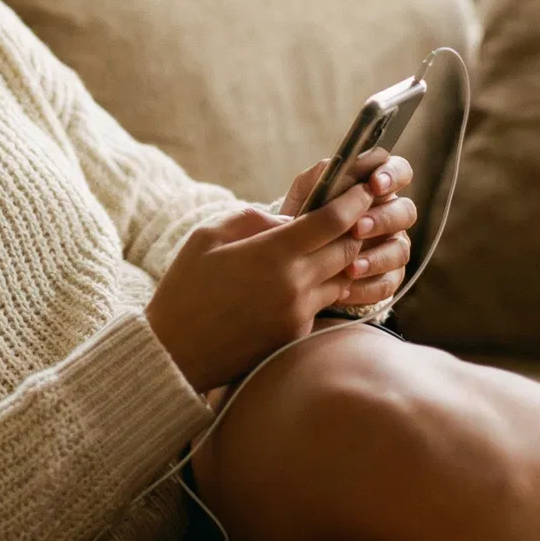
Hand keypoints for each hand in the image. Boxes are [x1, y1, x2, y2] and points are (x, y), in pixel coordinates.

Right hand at [145, 173, 396, 393]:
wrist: (175, 352)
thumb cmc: (185, 288)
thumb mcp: (207, 237)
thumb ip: (252, 218)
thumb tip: (289, 220)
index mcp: (272, 253)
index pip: (332, 221)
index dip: (354, 200)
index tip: (363, 188)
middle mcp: (294, 283)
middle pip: (348, 249)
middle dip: (355, 229)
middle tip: (354, 214)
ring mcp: (299, 313)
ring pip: (342, 278)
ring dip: (342, 261)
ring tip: (330, 246)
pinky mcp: (297, 334)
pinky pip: (324, 303)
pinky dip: (323, 286)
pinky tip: (306, 278)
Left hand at [277, 147, 415, 312]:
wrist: (292, 256)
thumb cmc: (304, 215)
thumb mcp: (306, 191)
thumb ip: (321, 175)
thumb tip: (337, 167)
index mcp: (376, 187)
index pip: (400, 171)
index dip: (393, 175)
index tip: (374, 184)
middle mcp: (390, 215)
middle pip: (406, 212)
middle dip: (383, 219)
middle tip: (357, 228)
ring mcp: (392, 247)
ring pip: (400, 250)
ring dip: (376, 258)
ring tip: (349, 267)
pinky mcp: (387, 277)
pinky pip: (388, 283)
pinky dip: (367, 287)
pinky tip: (344, 289)